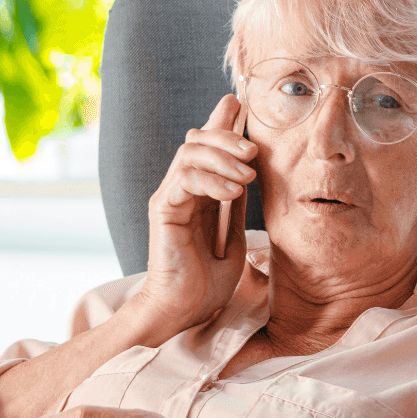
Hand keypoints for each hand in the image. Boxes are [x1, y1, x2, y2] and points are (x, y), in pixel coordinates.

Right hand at [130, 95, 256, 334]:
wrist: (181, 311)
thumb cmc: (205, 284)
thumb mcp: (232, 237)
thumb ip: (234, 203)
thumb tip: (250, 171)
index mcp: (196, 193)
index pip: (206, 145)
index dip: (221, 122)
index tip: (240, 106)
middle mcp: (179, 189)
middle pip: (196, 139)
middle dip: (227, 136)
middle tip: (253, 150)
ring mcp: (169, 198)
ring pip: (189, 152)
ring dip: (223, 157)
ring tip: (248, 176)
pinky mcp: (163, 210)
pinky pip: (184, 179)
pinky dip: (211, 180)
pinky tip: (232, 193)